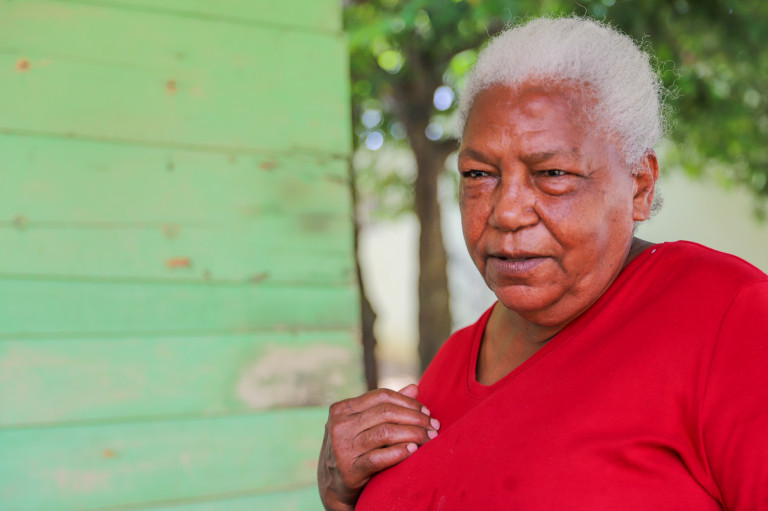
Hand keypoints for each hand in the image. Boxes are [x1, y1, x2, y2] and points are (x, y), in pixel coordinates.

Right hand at [317, 384, 439, 510]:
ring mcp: (342, 448)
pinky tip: (414, 450)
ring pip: (386, 432)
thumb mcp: (365, 425)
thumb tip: (414, 387)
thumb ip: (387, 406)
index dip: (408, 402)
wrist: (335, 486)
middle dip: (415, 418)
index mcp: (342, 409)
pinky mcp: (350, 470)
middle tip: (434, 426)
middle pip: (386, 412)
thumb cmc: (355, 449)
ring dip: (414, 434)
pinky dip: (400, 452)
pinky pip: (379, 457)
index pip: (381, 396)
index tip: (426, 412)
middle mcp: (339, 426)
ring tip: (429, 438)